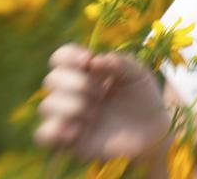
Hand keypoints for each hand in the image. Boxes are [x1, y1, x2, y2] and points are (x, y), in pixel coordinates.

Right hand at [34, 43, 171, 162]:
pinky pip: (43, 134)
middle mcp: (73, 92)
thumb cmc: (143, 97)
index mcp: (86, 72)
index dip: (68, 55)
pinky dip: (55, 130)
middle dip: (76, 83)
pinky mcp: (69, 140)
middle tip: (101, 92)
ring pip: (46, 105)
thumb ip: (120, 62)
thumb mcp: (138, 74)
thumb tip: (95, 61)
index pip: (60, 57)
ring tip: (95, 113)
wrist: (153, 130)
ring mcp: (70, 116)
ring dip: (71, 105)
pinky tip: (77, 130)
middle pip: (51, 79)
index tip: (88, 60)